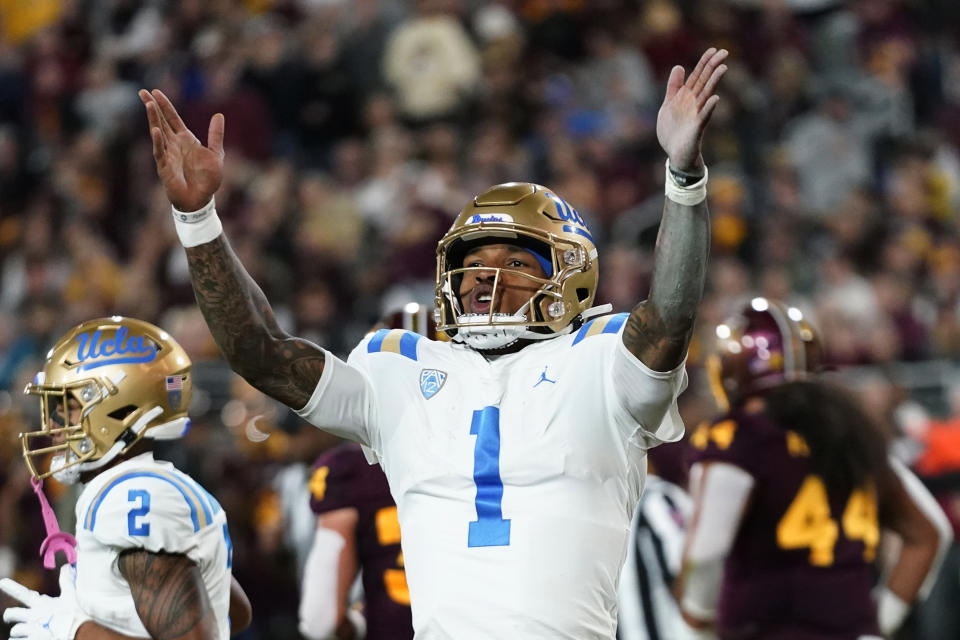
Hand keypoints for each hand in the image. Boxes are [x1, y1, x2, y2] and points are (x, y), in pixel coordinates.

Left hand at [0, 565, 90, 639]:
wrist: (78, 632)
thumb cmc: (75, 614)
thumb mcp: (71, 596)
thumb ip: (66, 581)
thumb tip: (67, 566)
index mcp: (41, 604)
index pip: (23, 594)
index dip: (11, 587)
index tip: (2, 582)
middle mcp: (33, 616)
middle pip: (11, 614)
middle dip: (9, 615)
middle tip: (9, 618)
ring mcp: (30, 629)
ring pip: (15, 631)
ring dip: (21, 633)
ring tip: (33, 633)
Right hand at [139, 89, 224, 211]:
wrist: (202, 200)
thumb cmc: (207, 179)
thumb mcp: (216, 154)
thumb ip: (216, 135)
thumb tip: (218, 115)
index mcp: (186, 140)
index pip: (173, 118)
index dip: (165, 105)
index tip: (156, 92)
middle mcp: (174, 144)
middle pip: (161, 121)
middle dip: (152, 107)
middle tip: (143, 92)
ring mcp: (168, 154)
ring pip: (158, 133)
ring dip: (154, 119)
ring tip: (149, 105)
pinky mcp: (165, 166)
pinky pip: (160, 151)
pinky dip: (158, 141)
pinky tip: (155, 130)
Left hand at [656, 48, 727, 172]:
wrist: (675, 155)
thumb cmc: (673, 131)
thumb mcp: (668, 105)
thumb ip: (673, 87)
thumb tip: (679, 66)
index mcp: (686, 97)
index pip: (697, 76)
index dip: (704, 63)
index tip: (713, 49)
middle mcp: (694, 103)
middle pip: (704, 81)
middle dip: (713, 67)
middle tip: (724, 52)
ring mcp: (697, 115)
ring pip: (706, 95)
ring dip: (714, 82)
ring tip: (723, 68)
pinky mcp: (697, 129)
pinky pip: (704, 117)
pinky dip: (709, 108)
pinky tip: (715, 98)